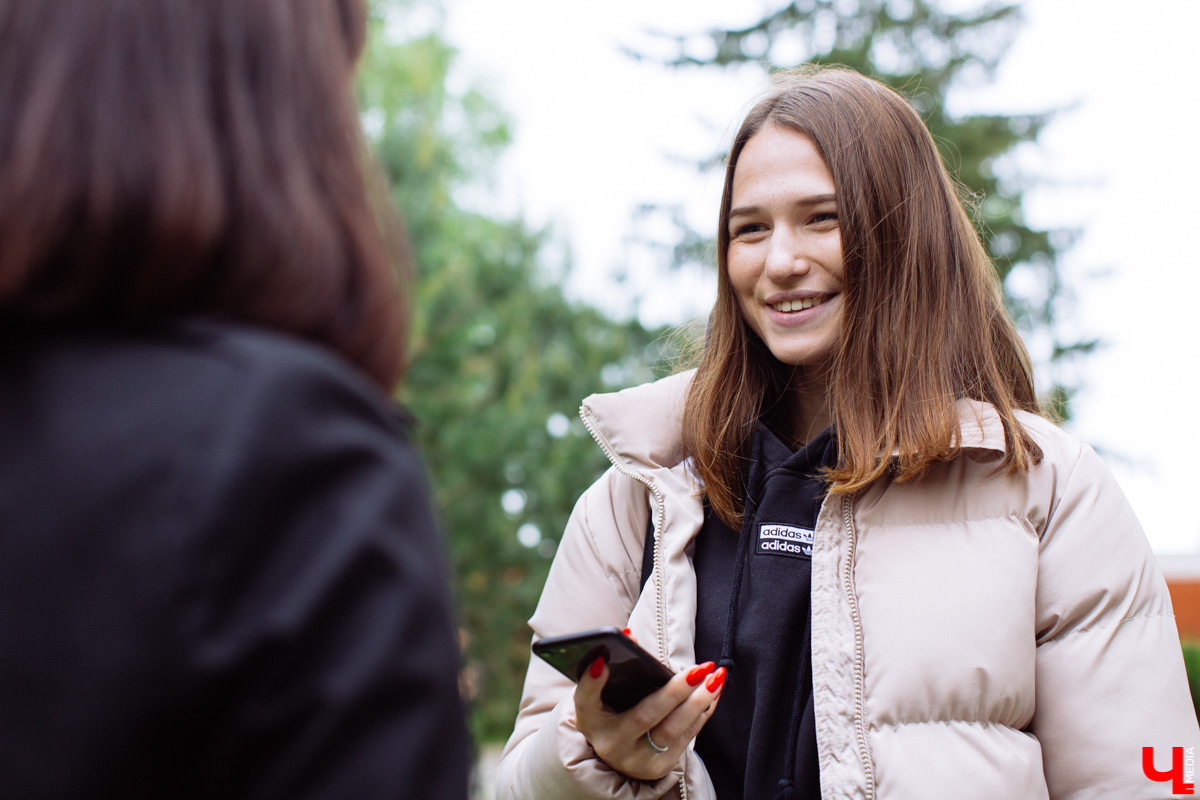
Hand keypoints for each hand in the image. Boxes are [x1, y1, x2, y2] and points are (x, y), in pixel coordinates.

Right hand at [574, 655, 725, 780]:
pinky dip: (702, 712)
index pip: (585, 700)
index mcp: (590, 721)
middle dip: (675, 691)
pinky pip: (686, 737)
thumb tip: (630, 636)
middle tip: (699, 669)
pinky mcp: (660, 766)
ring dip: (698, 701)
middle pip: (644, 716)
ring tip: (715, 676)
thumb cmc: (610, 714)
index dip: (591, 681)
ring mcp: (637, 759)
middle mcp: (611, 744)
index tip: (601, 659)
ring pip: (672, 729)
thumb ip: (611, 670)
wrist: (617, 759)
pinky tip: (714, 691)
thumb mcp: (601, 698)